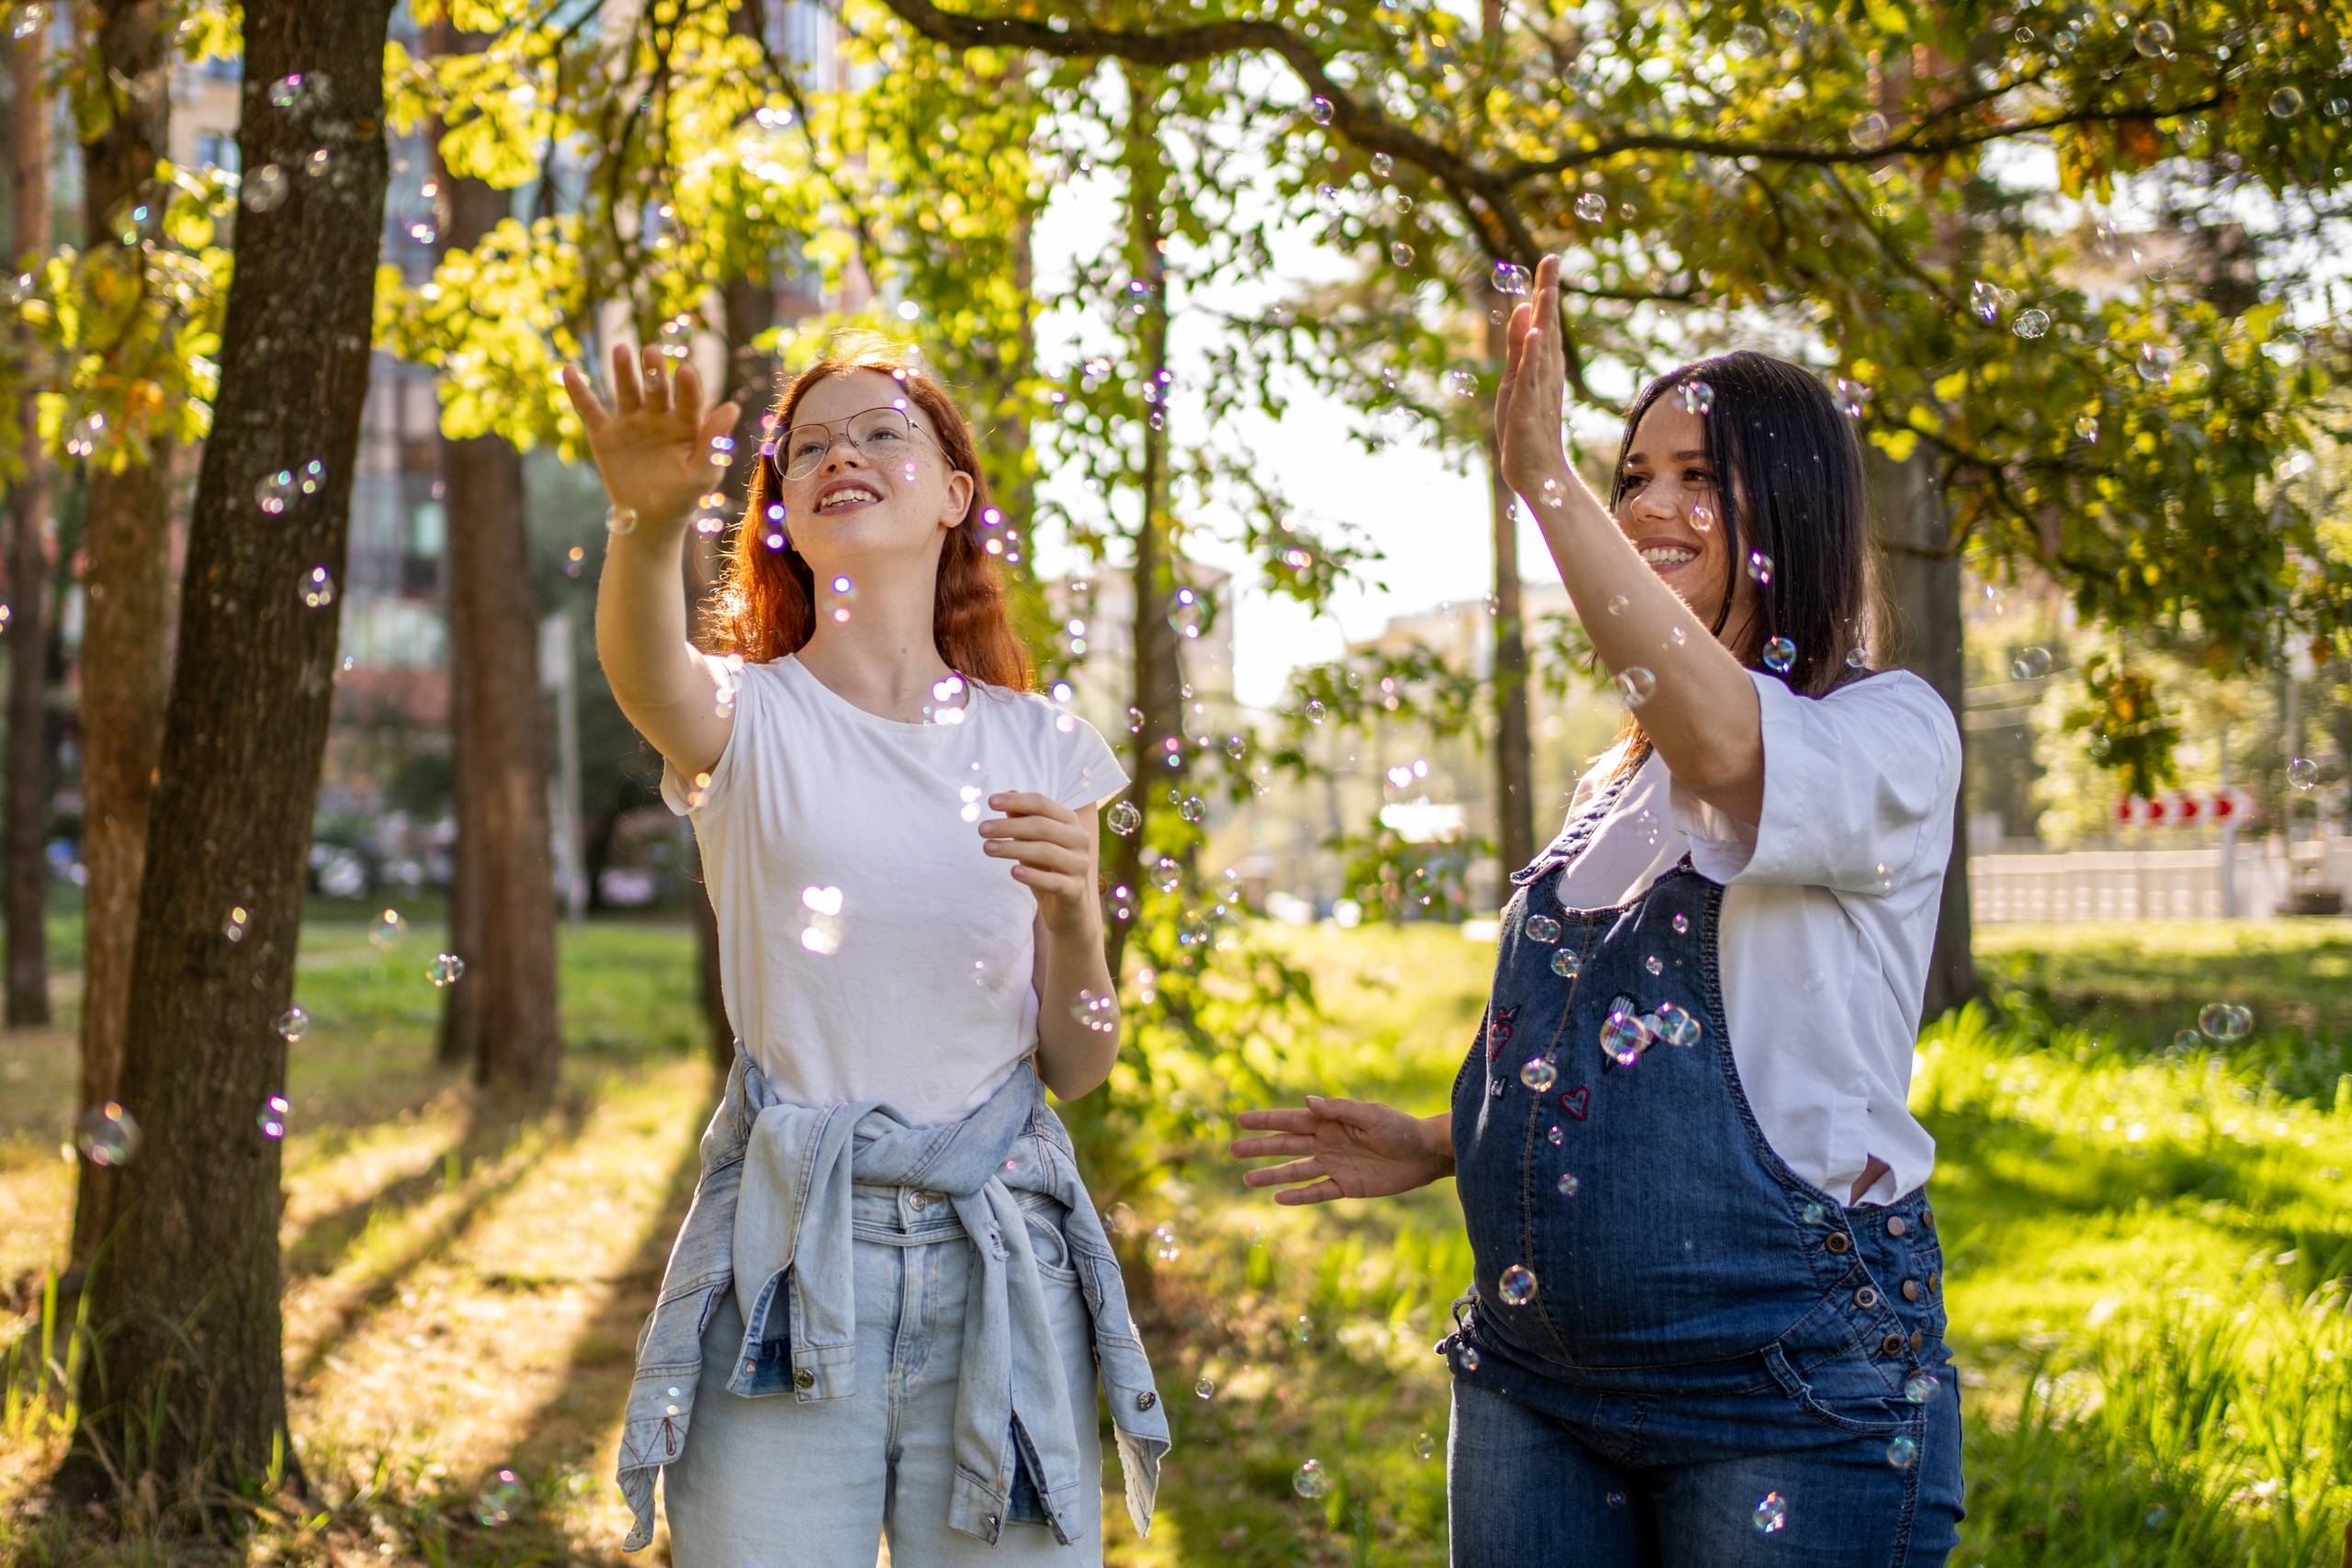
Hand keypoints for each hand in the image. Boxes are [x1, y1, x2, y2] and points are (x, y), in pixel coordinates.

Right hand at [560, 343, 739, 529]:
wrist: (648, 520)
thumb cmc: (683, 498)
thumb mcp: (702, 473)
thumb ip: (714, 440)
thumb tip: (733, 405)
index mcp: (685, 424)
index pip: (688, 400)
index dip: (687, 386)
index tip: (685, 371)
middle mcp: (658, 417)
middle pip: (656, 388)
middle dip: (653, 370)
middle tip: (651, 350)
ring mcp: (630, 422)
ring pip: (626, 390)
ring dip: (623, 370)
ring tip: (621, 349)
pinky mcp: (604, 433)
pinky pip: (590, 408)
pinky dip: (578, 391)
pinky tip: (569, 371)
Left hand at [978, 793, 1099, 938]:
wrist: (1067, 910)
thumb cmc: (1047, 869)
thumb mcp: (1032, 842)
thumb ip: (1022, 819)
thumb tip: (1008, 792)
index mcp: (1070, 822)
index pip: (1043, 803)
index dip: (1016, 801)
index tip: (990, 802)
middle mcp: (1080, 840)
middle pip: (1042, 826)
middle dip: (1009, 826)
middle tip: (981, 829)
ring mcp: (1081, 866)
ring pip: (1046, 852)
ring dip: (1013, 848)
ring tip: (987, 849)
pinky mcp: (1076, 891)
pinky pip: (1054, 881)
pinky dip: (1033, 876)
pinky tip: (1013, 872)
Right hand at [1230, 1098, 1450, 1204]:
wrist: (1426, 1154)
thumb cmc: (1401, 1128)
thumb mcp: (1370, 1115)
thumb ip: (1338, 1110)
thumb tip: (1305, 1102)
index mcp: (1331, 1121)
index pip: (1291, 1120)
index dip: (1266, 1121)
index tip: (1240, 1120)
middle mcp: (1328, 1142)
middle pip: (1286, 1146)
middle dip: (1260, 1148)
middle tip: (1233, 1150)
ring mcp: (1335, 1165)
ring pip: (1296, 1170)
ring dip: (1272, 1175)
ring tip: (1247, 1179)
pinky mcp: (1347, 1186)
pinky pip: (1317, 1192)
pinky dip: (1298, 1196)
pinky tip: (1278, 1198)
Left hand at [1494, 253, 1570, 500]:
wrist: (1536, 471)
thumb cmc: (1524, 427)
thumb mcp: (1516, 379)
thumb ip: (1519, 347)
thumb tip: (1524, 308)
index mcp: (1542, 365)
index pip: (1544, 322)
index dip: (1546, 291)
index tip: (1549, 258)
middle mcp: (1545, 373)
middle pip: (1547, 327)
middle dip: (1548, 293)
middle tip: (1551, 259)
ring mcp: (1538, 391)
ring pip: (1541, 348)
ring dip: (1543, 318)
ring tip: (1544, 289)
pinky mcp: (1528, 409)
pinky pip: (1531, 379)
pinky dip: (1533, 357)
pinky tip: (1536, 336)